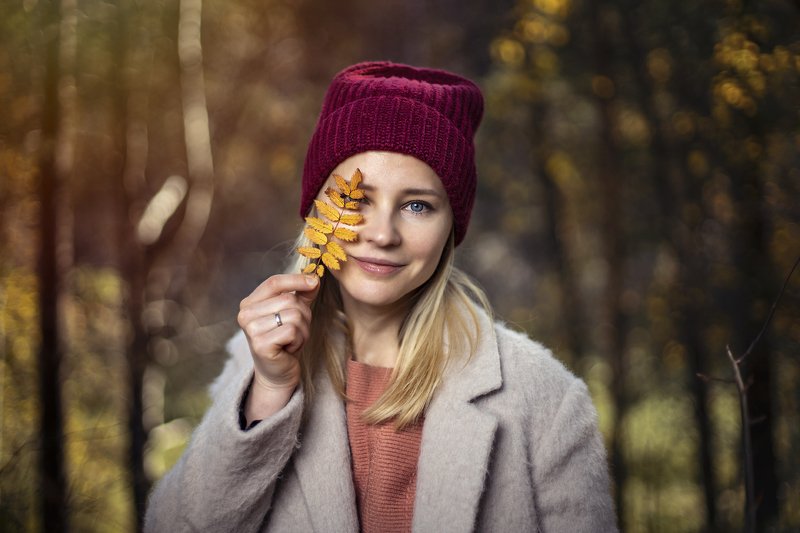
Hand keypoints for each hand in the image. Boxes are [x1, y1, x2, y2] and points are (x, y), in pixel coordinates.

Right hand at [237, 273, 319, 419]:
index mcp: (249, 303)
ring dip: (302, 330)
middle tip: (295, 331)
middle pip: (289, 300)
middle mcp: (245, 314)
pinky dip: (298, 340)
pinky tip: (289, 349)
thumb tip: (314, 278)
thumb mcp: (293, 313)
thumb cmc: (285, 340)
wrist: (277, 372)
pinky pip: (293, 331)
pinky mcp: (260, 344)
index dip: (296, 280)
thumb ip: (301, 294)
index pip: (274, 282)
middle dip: (303, 316)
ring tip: (292, 340)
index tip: (314, 281)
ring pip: (294, 315)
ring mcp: (251, 330)